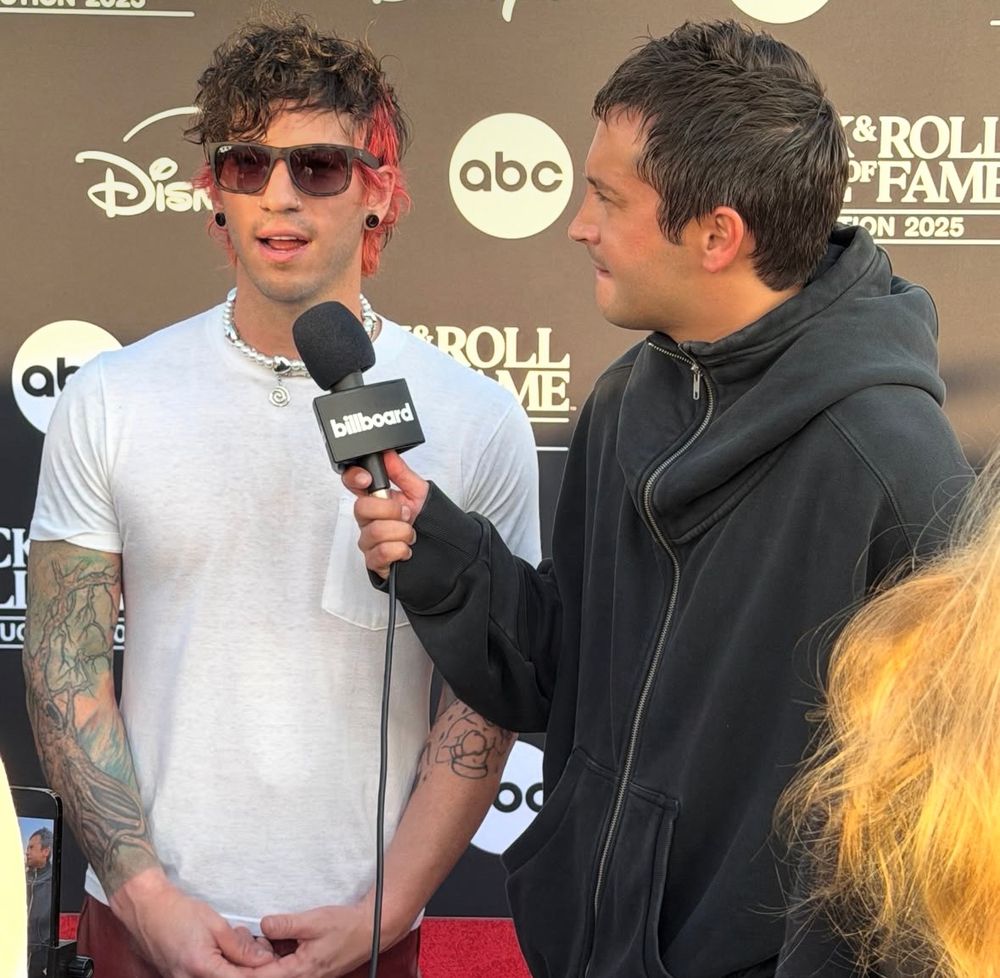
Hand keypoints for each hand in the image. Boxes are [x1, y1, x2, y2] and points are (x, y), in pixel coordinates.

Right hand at [110, 868, 275, 976]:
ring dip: (236, 966)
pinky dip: (222, 966)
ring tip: (238, 941)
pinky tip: (224, 947)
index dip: (261, 972)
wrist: (147, 911)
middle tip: (258, 948)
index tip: (274, 962)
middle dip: (249, 968)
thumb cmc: (179, 912)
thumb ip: (240, 947)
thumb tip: (262, 960)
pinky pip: (209, 976)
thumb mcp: (216, 924)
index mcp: (202, 968)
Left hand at [253, 903, 398, 977]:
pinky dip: (274, 954)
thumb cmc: (345, 926)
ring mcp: (304, 976)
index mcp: (298, 972)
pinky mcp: (306, 970)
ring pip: (273, 971)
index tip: (227, 956)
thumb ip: (285, 925)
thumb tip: (262, 925)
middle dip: (250, 959)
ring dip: (262, 956)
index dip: (240, 968)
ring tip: (257, 935)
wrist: (370, 930)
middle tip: (243, 936)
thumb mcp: (314, 921)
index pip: (259, 977)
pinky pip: (283, 966)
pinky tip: (273, 938)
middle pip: (264, 975)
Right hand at [342, 451, 429, 579]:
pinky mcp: (374, 561)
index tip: (368, 479)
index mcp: (375, 499)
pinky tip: (406, 549)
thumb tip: (389, 454)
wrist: (439, 549)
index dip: (354, 478)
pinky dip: (400, 549)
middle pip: (362, 508)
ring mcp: (369, 541)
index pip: (352, 483)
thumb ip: (401, 473)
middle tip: (406, 514)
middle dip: (391, 510)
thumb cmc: (424, 521)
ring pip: (375, 531)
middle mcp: (368, 520)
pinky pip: (381, 552)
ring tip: (410, 534)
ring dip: (401, 532)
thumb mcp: (418, 492)